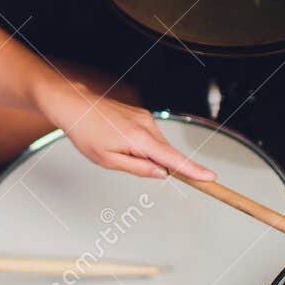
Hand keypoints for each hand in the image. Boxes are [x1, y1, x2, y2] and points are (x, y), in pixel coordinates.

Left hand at [35, 80, 216, 182]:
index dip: (193, 171)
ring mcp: (145, 118)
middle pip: (165, 154)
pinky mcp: (141, 114)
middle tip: (123, 160)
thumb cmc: (86, 133)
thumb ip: (138, 169)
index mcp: (140, 139)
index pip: (174, 159)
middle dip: (154, 165)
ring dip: (144, 154)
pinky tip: (118, 140)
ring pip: (156, 146)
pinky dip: (141, 145)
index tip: (211, 178)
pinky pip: (149, 136)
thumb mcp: (107, 160)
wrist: (74, 105)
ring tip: (114, 147)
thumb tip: (162, 174)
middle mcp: (147, 125)